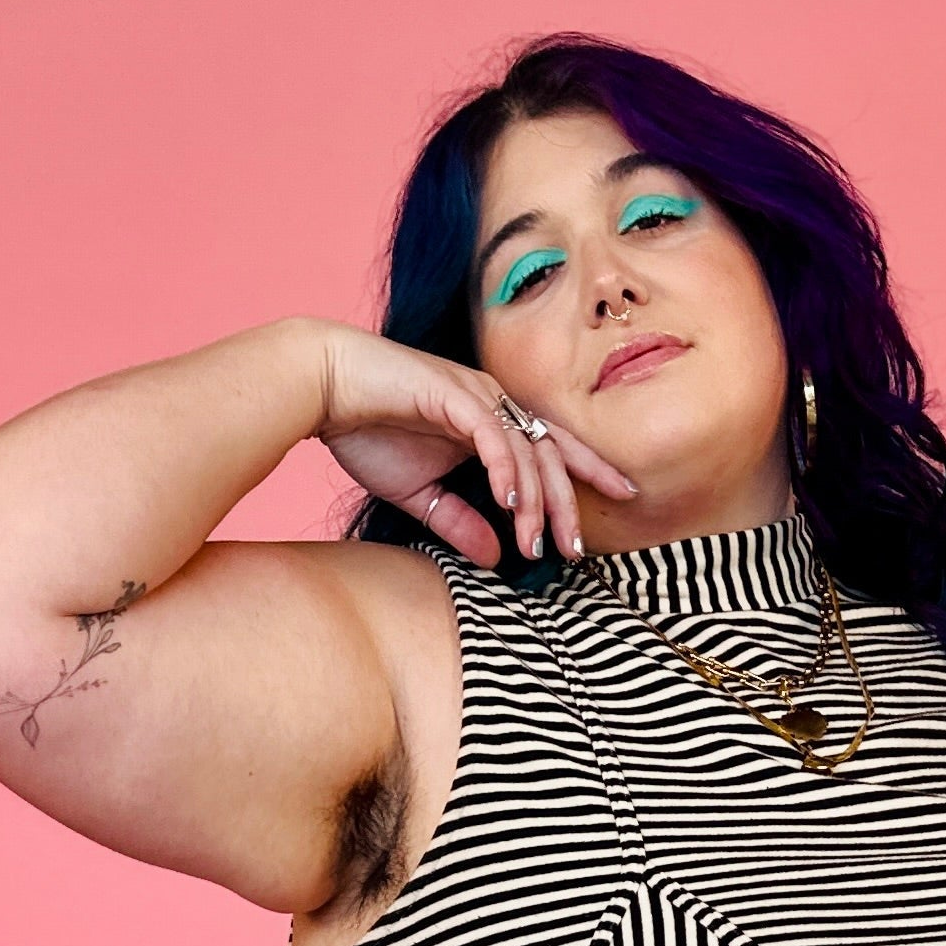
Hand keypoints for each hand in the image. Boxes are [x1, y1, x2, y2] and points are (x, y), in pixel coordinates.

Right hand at [308, 322, 634, 567]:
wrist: (322, 388)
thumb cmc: (365, 430)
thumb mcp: (421, 495)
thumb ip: (460, 522)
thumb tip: (496, 557)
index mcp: (490, 421)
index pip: (552, 447)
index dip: (590, 471)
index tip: (623, 496)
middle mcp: (492, 403)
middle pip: (551, 452)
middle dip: (570, 502)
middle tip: (577, 549)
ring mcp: (475, 395)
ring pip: (527, 448)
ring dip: (535, 499)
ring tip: (538, 542)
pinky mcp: (452, 394)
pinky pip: (492, 435)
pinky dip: (505, 469)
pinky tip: (509, 503)